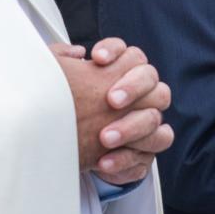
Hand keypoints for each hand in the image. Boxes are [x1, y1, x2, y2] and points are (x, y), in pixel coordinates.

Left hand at [51, 39, 173, 183]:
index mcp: (123, 74)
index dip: (117, 52)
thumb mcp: (61, 85)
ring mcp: (147, 123)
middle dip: (133, 88)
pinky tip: (103, 161)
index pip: (130, 54)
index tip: (97, 59)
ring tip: (104, 137)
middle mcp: (141, 95)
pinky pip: (149, 154)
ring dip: (131, 127)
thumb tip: (75, 53)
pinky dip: (125, 159)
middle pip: (151, 80)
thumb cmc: (70, 111)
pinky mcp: (145, 151)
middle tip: (111, 100)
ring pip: (154, 118)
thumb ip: (65, 64)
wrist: (74, 152)